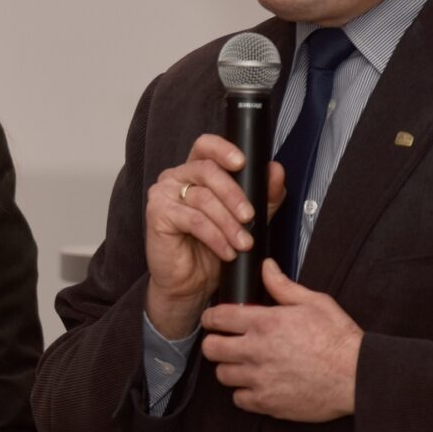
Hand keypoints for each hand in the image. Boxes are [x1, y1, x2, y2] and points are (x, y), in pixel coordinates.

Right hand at [144, 135, 284, 338]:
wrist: (190, 285)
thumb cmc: (213, 249)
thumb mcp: (247, 220)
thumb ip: (263, 195)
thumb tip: (275, 170)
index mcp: (195, 171)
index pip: (206, 146)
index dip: (223, 149)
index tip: (242, 163)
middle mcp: (176, 177)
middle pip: (207, 170)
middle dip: (234, 194)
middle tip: (250, 217)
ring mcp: (163, 194)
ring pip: (203, 198)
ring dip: (229, 223)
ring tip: (243, 244)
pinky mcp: (157, 214)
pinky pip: (193, 220)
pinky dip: (215, 236)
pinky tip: (227, 251)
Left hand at [199, 258, 363, 421]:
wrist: (356, 377)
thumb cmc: (339, 339)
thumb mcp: (315, 302)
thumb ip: (283, 286)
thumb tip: (266, 267)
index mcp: (266, 323)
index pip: (218, 317)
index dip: (212, 317)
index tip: (215, 320)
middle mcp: (257, 350)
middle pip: (211, 348)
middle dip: (215, 343)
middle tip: (226, 343)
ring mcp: (260, 378)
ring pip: (222, 375)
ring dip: (230, 369)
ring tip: (245, 365)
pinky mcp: (267, 402)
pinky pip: (239, 399)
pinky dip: (245, 393)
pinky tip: (258, 384)